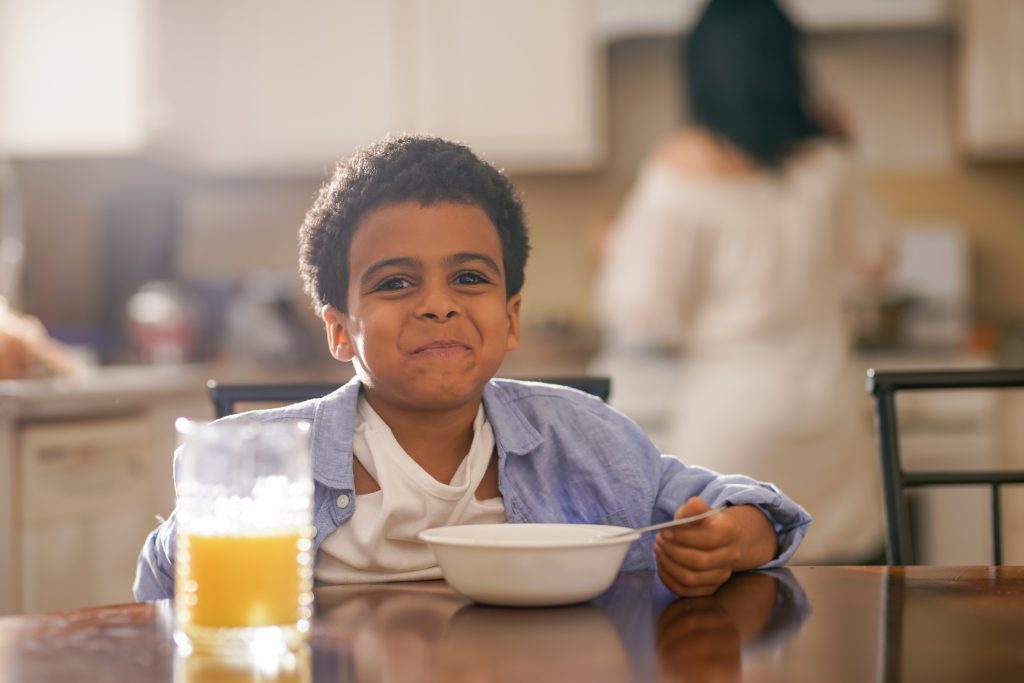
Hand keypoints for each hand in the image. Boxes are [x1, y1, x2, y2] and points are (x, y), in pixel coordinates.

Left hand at [654, 498, 776, 597]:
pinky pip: (685, 591)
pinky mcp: (710, 588)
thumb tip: (693, 505)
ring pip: (692, 579)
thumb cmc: (703, 523)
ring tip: (658, 551)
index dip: (684, 536)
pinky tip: (661, 565)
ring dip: (668, 565)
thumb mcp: (698, 510)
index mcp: (730, 532)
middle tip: (659, 541)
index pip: (710, 538)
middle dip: (673, 551)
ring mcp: (722, 575)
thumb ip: (694, 507)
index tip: (664, 531)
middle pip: (700, 562)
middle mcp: (731, 556)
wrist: (718, 541)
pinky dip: (668, 579)